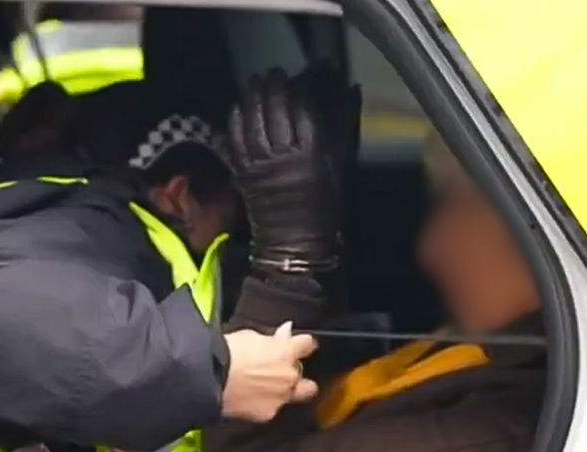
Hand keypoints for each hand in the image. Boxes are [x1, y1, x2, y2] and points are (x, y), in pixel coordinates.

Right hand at [221, 322, 318, 421]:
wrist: (209, 379)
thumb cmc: (225, 353)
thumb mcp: (249, 336)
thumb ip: (271, 339)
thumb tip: (284, 334)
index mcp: (286, 351)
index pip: (307, 344)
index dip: (302, 344)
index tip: (299, 345)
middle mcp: (289, 376)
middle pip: (303, 375)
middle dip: (292, 372)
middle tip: (277, 370)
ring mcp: (281, 396)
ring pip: (292, 395)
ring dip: (281, 390)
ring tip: (261, 387)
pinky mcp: (268, 413)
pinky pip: (272, 407)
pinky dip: (264, 403)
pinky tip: (250, 399)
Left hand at [228, 67, 354, 273]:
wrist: (296, 242)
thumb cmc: (325, 206)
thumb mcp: (341, 163)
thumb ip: (344, 124)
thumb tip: (350, 90)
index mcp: (312, 153)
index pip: (305, 107)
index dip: (304, 85)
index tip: (307, 73)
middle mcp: (283, 155)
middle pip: (276, 107)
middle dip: (276, 85)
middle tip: (278, 73)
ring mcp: (259, 163)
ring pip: (253, 118)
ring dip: (254, 95)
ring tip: (258, 81)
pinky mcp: (242, 172)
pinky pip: (236, 137)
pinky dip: (237, 117)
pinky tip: (240, 104)